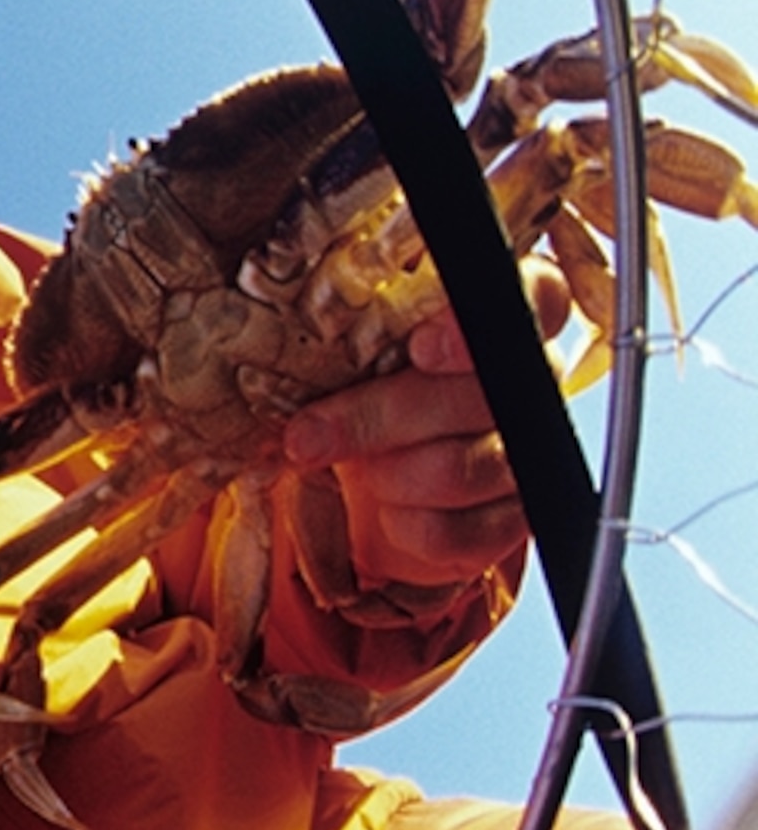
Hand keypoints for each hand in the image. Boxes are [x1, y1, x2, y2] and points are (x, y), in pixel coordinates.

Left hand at [281, 271, 571, 598]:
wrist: (371, 468)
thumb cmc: (366, 385)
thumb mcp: (357, 348)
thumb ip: (357, 334)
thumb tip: (296, 340)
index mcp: (503, 318)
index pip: (535, 297)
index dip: (478, 327)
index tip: (420, 347)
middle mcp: (533, 382)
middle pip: (478, 397)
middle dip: (377, 418)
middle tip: (307, 436)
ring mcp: (531, 454)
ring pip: (464, 468)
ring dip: (389, 476)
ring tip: (358, 472)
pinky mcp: (514, 519)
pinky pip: (463, 531)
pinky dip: (408, 526)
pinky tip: (389, 510)